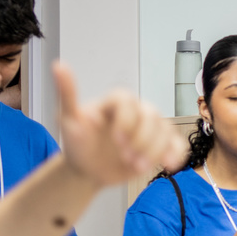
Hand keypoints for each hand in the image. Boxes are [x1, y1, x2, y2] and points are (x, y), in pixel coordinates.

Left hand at [54, 61, 186, 185]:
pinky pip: (177, 143)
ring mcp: (150, 128)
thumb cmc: (78, 143)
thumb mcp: (68, 120)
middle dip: (141, 140)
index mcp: (116, 102)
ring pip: (166, 130)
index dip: (126, 121)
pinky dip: (176, 153)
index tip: (116, 140)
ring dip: (154, 151)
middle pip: (152, 115)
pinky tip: (167, 164)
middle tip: (125, 157)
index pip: (129, 101)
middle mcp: (136, 111)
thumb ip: (67, 93)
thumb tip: (59, 65)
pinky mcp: (160, 145)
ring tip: (136, 166)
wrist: (88, 170)